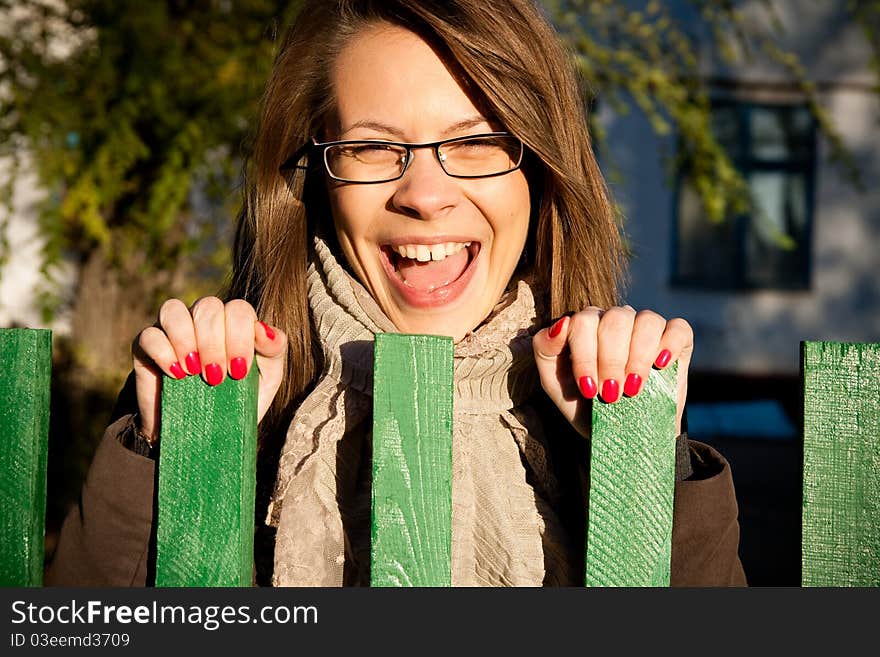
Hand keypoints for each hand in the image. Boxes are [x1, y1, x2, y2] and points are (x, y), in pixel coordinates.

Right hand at [131, 297, 287, 441]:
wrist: (201, 434)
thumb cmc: (238, 400)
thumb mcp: (267, 378)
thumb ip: (274, 349)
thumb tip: (263, 328)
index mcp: (233, 322)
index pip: (238, 309)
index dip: (239, 336)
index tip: (239, 371)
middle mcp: (202, 319)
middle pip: (207, 306)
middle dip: (214, 343)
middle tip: (217, 377)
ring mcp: (172, 330)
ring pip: (173, 309)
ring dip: (186, 340)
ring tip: (194, 371)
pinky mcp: (145, 348)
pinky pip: (149, 335)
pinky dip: (163, 352)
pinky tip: (177, 374)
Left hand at [532, 305, 691, 437]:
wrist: (619, 436)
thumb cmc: (583, 406)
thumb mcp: (554, 383)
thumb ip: (545, 349)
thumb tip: (560, 324)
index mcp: (587, 325)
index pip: (584, 321)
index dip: (586, 356)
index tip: (590, 389)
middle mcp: (616, 320)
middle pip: (615, 320)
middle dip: (611, 361)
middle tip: (611, 393)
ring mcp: (646, 328)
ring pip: (647, 320)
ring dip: (639, 357)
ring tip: (634, 388)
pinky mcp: (677, 341)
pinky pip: (678, 328)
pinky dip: (670, 344)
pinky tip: (661, 364)